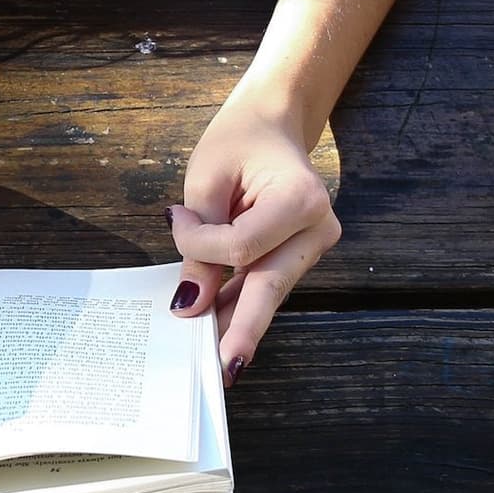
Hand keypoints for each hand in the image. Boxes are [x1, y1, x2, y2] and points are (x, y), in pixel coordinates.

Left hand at [167, 95, 340, 377]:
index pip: (243, 246)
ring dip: (236, 320)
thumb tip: (193, 304)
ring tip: (210, 359)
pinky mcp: (302, 255)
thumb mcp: (207, 181)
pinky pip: (267, 284)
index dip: (200, 246)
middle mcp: (318, 228)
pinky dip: (241, 303)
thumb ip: (200, 241)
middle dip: (242, 328)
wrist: (273, 123)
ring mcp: (315, 245)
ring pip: (268, 292)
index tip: (175, 218)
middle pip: (270, 285)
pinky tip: (220, 329)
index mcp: (301, 199)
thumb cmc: (239, 141)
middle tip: (222, 369)